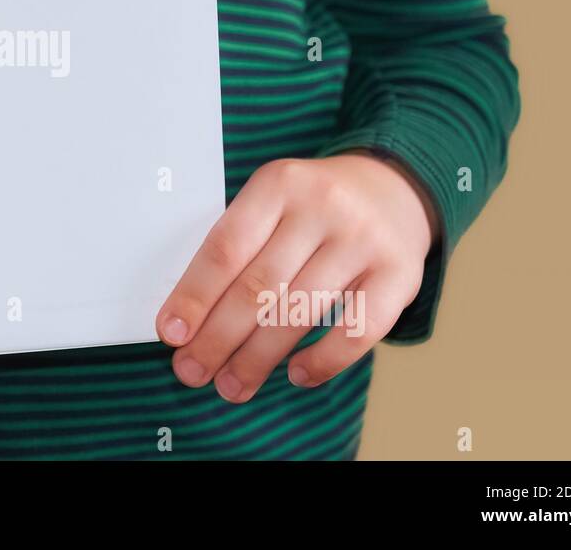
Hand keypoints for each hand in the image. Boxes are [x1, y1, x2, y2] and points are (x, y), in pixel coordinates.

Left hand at [155, 153, 437, 400]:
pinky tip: (295, 375)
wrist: (392, 188)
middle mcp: (323, 207)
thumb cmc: (312, 207)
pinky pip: (357, 330)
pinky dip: (323, 360)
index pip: (226, 247)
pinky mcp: (400, 274)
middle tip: (192, 372)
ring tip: (232, 386)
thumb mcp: (273, 201)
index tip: (170, 334)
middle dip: (218, 337)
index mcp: (279, 183)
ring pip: (300, 312)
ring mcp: (365, 240)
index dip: (194, 295)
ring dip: (259, 358)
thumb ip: (238, 245)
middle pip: (259, 285)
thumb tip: (188, 317)